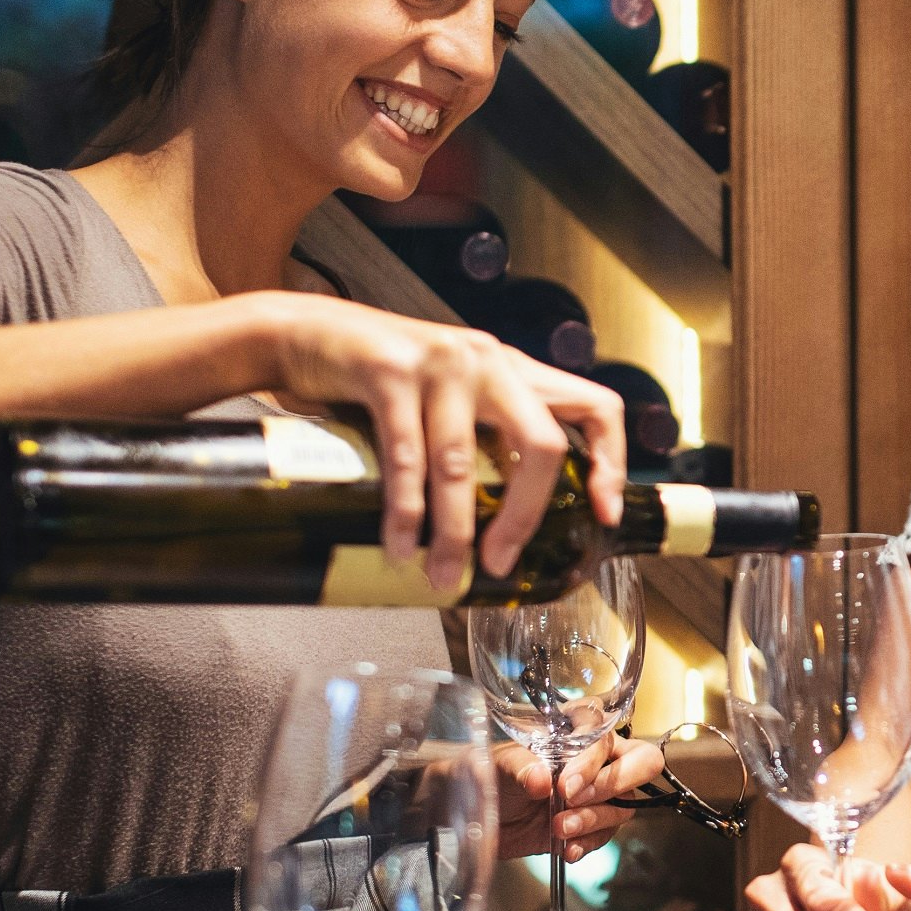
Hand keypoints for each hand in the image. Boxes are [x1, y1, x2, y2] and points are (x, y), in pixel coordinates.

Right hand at [263, 296, 628, 597]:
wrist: (301, 335)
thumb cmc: (376, 381)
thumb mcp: (447, 401)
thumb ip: (479, 439)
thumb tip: (504, 523)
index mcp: (514, 371)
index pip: (594, 406)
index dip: (610, 462)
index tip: (603, 515)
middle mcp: (488, 360)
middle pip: (538, 444)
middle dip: (524, 515)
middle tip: (501, 563)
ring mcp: (442, 362)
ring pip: (463, 463)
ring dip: (453, 530)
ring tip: (442, 575)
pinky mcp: (390, 370)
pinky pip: (407, 455)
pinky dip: (405, 510)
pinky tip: (400, 543)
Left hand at [496, 733, 654, 863]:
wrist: (481, 815)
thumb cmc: (493, 776)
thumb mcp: (501, 766)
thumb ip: (522, 767)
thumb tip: (541, 779)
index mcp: (579, 731)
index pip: (607, 737)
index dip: (592, 762)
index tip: (563, 785)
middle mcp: (598, 759)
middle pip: (643, 763)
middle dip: (612, 785)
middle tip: (573, 800)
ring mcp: (599, 794)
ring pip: (624, 806)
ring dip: (592, 820)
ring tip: (559, 828)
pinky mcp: (591, 825)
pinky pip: (608, 835)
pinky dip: (588, 844)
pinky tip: (566, 849)